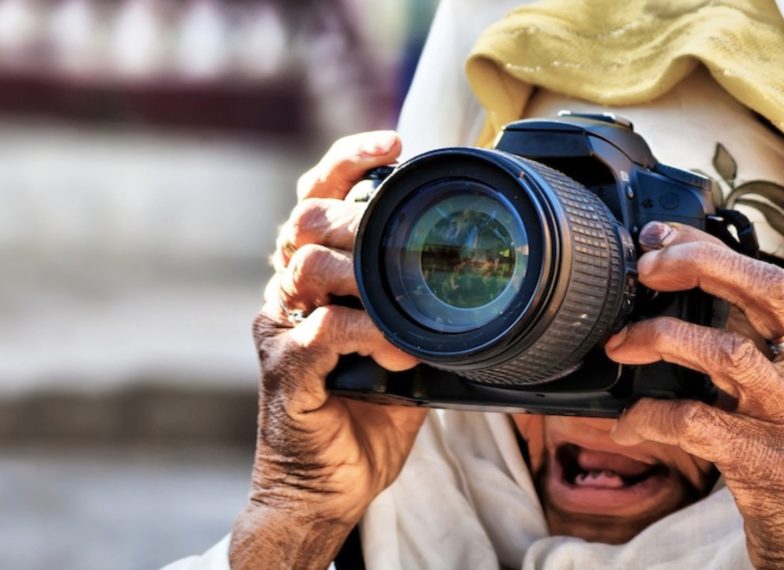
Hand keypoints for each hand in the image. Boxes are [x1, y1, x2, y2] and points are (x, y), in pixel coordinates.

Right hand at [231, 131, 426, 568]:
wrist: (328, 484)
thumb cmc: (367, 411)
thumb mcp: (403, 344)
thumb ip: (419, 305)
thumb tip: (476, 273)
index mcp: (314, 278)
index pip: (317, 197)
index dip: (349, 160)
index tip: (394, 142)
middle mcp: (288, 294)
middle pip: (303, 220)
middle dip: (357, 214)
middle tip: (404, 233)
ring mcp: (281, 330)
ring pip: (308, 267)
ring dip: (370, 279)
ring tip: (412, 310)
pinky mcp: (286, 372)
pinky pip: (321, 331)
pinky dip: (368, 334)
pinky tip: (401, 350)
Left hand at [606, 222, 783, 568]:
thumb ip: (768, 353)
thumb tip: (693, 304)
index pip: (773, 280)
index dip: (711, 251)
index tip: (661, 241)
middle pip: (766, 292)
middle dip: (698, 265)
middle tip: (646, 268)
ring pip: (728, 353)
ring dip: (660, 339)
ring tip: (621, 345)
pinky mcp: (769, 467)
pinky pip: (696, 424)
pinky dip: (651, 415)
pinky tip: (629, 421)